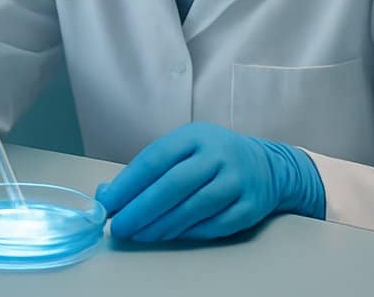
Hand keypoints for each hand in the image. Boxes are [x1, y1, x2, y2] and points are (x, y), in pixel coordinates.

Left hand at [95, 122, 324, 242]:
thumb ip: (147, 169)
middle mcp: (218, 155)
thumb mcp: (183, 149)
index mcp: (195, 136)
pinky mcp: (250, 207)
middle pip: (173, 185)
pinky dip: (188, 233)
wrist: (267, 165)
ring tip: (139, 235)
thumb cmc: (212, 157)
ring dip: (161, 226)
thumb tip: (107, 194)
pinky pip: (214, 225)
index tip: (107, 203)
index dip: (128, 184)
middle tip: (119, 227)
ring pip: (193, 208)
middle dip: (141, 209)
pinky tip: (168, 237)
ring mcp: (237, 181)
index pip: (155, 159)